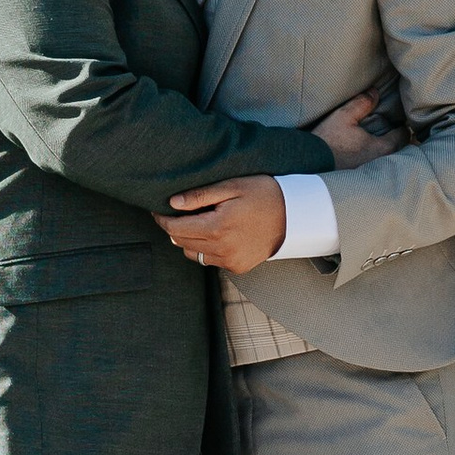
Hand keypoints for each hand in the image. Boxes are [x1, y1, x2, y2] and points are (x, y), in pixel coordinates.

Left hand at [161, 178, 288, 270]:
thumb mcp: (232, 187)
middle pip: (181, 242)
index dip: (163, 219)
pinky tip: (216, 234)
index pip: (175, 228)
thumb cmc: (263, 195)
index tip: (158, 210)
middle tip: (176, 213)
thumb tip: (172, 203)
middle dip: (174, 228)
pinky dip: (207, 249)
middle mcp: (221, 249)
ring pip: (193, 254)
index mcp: (217, 227)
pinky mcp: (238, 267)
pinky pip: (211, 260)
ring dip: (189, 240)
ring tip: (197, 223)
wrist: (295, 216)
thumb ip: (200, 196)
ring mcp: (230, 261)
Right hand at [313, 84, 401, 168]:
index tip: (401, 122)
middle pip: (398, 152)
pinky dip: (377, 161)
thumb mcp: (344, 115)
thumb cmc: (328, 139)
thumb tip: (375, 92)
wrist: (307, 161)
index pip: (402, 138)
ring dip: (388, 152)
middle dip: (400, 143)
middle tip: (396, 132)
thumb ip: (362, 103)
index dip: (403, 128)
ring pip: (387, 161)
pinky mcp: (357, 177)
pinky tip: (367, 154)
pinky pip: (375, 168)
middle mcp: (378, 164)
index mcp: (379, 149)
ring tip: (384, 143)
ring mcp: (368, 173)